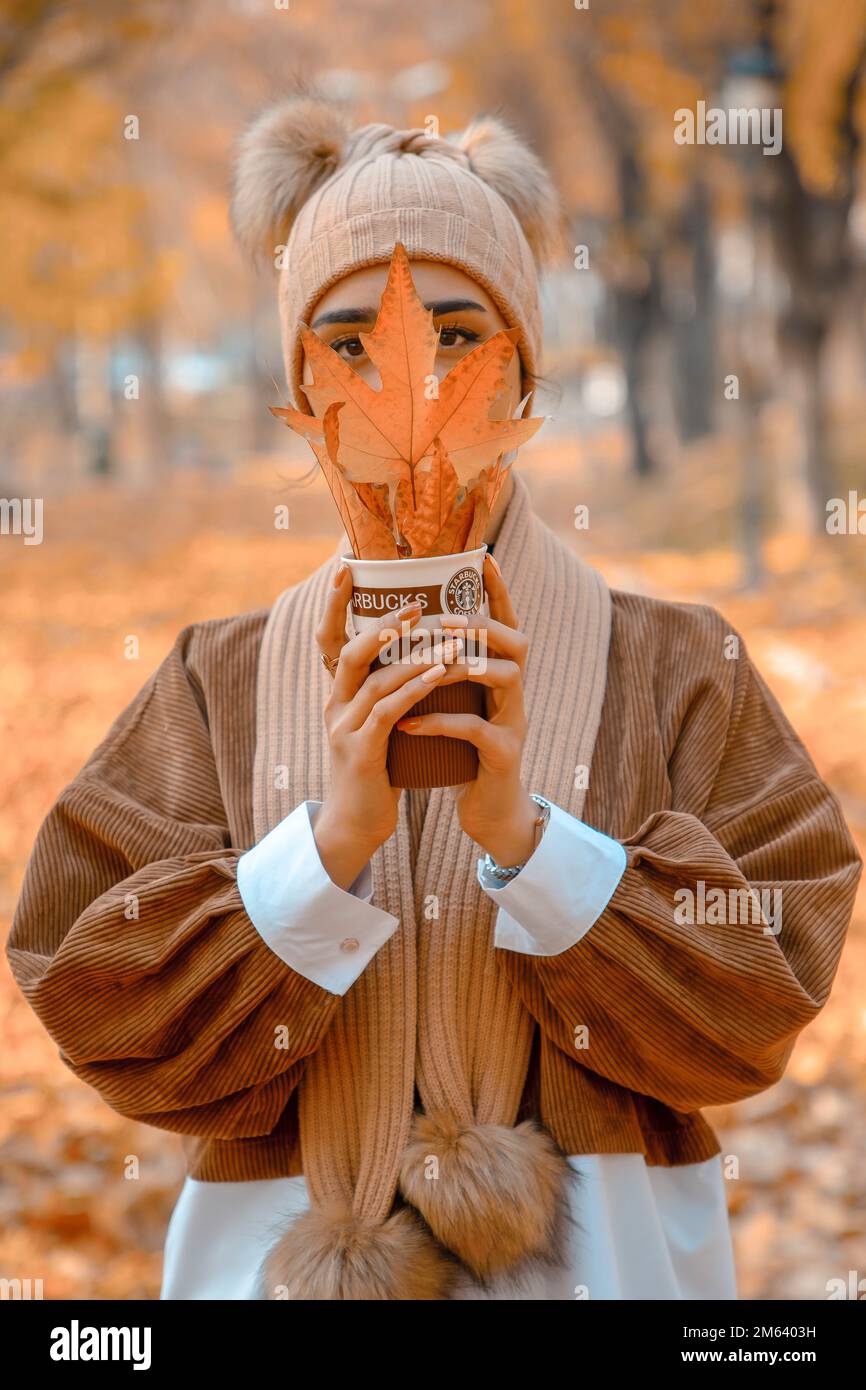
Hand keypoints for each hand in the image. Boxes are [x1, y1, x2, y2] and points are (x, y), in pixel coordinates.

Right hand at [313, 564, 462, 887]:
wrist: (357, 827)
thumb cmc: (375, 773)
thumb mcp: (378, 726)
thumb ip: (388, 693)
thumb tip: (417, 657)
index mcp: (338, 696)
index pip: (327, 640)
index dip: (331, 604)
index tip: (345, 568)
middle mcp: (334, 707)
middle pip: (348, 651)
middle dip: (383, 624)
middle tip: (417, 602)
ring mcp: (344, 730)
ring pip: (375, 680)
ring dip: (414, 656)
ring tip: (449, 638)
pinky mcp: (361, 753)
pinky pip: (388, 711)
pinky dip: (415, 688)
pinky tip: (440, 674)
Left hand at [396, 552, 538, 866]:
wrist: (487, 810)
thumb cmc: (463, 753)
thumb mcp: (455, 705)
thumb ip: (444, 674)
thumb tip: (409, 633)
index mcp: (501, 676)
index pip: (506, 624)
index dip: (499, 592)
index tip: (485, 560)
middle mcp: (514, 693)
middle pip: (516, 643)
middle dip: (482, 626)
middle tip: (445, 621)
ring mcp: (514, 723)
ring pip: (505, 678)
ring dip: (464, 666)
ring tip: (429, 665)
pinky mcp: (503, 755)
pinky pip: (474, 729)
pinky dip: (439, 722)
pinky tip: (408, 723)